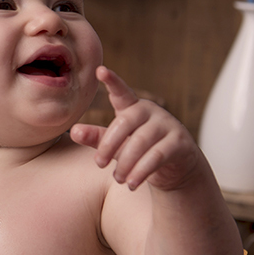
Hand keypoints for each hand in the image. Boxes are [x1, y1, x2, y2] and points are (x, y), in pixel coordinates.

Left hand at [71, 66, 205, 190]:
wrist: (176, 169)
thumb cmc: (141, 152)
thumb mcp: (117, 145)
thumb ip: (97, 138)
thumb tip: (74, 131)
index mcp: (134, 108)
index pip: (122, 92)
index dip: (112, 81)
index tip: (100, 70)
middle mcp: (151, 112)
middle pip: (124, 123)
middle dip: (108, 145)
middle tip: (99, 163)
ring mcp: (168, 125)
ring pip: (140, 142)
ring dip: (125, 164)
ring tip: (117, 179)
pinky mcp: (180, 143)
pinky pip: (156, 156)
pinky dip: (141, 172)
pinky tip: (131, 184)